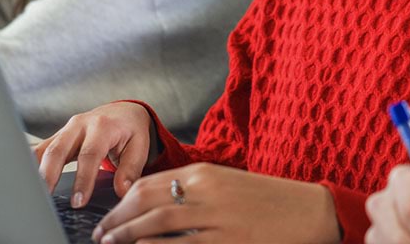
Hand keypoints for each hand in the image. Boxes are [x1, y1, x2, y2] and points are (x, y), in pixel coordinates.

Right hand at [34, 102, 157, 207]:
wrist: (123, 112)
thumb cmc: (130, 130)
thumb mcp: (139, 147)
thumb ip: (130, 169)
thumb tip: (122, 191)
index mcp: (102, 126)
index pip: (89, 155)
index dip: (83, 179)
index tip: (78, 201)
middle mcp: (80, 124)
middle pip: (58, 150)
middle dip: (49, 176)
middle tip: (46, 200)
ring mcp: (65, 129)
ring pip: (44, 150)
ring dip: (36, 172)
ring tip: (33, 195)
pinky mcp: (57, 136)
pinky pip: (39, 150)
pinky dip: (30, 165)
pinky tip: (26, 182)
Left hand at [91, 163, 340, 243]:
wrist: (309, 211)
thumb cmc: (269, 200)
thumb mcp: (228, 184)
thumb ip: (195, 191)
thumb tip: (156, 205)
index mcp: (205, 172)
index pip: (149, 182)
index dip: (122, 201)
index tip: (109, 215)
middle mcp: (205, 190)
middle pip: (145, 201)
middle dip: (117, 219)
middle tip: (101, 233)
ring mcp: (214, 217)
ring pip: (156, 224)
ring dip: (127, 235)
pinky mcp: (226, 241)